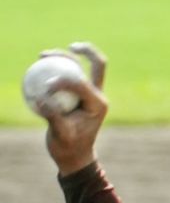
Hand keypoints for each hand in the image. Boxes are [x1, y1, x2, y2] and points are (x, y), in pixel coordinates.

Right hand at [37, 42, 107, 176]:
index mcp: (98, 104)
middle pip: (97, 65)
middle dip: (86, 51)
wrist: (74, 156)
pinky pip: (68, 75)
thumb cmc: (69, 148)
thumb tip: (41, 98)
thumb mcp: (60, 136)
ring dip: (64, 56)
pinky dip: (54, 68)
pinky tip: (39, 64)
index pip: (81, 82)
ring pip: (82, 66)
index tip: (45, 88)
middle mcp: (97, 96)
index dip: (62, 80)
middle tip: (70, 46)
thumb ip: (52, 117)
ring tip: (43, 56)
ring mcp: (89, 94)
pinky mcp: (79, 95)